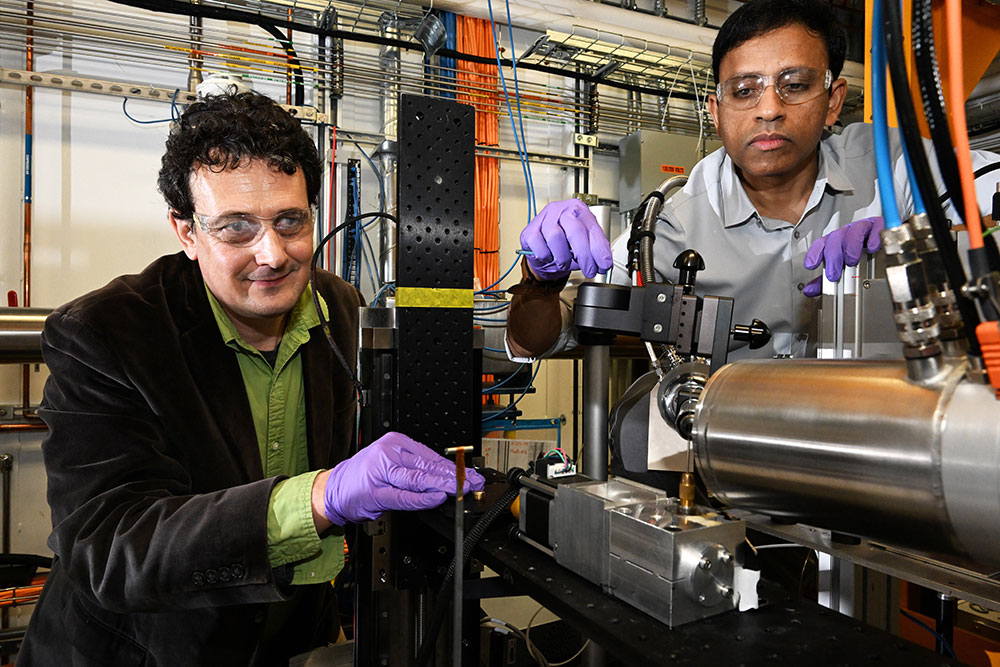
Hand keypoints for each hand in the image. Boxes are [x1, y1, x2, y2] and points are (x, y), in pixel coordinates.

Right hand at [321, 432, 484, 525]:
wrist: (334, 488)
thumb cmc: (364, 476)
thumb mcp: (391, 462)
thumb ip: (417, 467)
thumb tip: (448, 475)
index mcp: (395, 443)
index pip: (431, 455)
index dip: (454, 467)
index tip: (470, 474)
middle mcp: (388, 454)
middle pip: (428, 466)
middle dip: (454, 477)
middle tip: (473, 483)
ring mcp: (381, 473)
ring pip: (419, 479)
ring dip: (443, 486)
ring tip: (461, 490)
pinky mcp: (376, 493)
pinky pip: (404, 496)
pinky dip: (423, 498)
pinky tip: (436, 498)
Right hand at [520, 199, 613, 279]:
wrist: (543, 252)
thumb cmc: (564, 245)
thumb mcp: (582, 246)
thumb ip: (593, 252)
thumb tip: (603, 263)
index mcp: (578, 210)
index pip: (592, 229)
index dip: (600, 249)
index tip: (605, 264)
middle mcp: (562, 210)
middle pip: (575, 230)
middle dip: (584, 255)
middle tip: (589, 270)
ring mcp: (544, 218)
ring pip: (555, 237)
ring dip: (563, 257)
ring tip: (564, 262)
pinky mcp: (530, 230)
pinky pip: (539, 245)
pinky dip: (546, 256)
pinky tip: (549, 256)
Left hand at [802, 217, 884, 296]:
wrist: (884, 240)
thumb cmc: (861, 253)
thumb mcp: (842, 267)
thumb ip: (824, 280)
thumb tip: (810, 290)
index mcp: (836, 241)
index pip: (822, 243)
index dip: (815, 253)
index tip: (811, 265)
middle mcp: (847, 233)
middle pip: (836, 238)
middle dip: (832, 257)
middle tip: (833, 274)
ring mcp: (863, 228)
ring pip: (854, 231)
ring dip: (851, 247)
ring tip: (851, 261)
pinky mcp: (880, 226)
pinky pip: (875, 229)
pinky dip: (873, 238)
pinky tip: (871, 248)